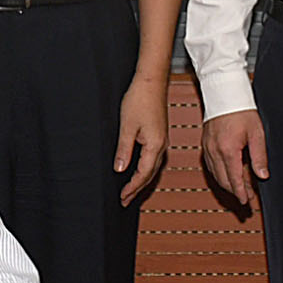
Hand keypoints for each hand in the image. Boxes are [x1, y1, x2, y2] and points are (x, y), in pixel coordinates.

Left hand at [114, 73, 169, 206]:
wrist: (151, 81)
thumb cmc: (140, 99)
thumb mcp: (127, 127)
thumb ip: (124, 150)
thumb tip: (120, 169)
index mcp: (155, 145)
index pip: (143, 174)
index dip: (132, 187)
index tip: (123, 197)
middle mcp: (162, 145)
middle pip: (150, 174)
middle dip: (137, 189)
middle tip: (126, 200)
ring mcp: (162, 140)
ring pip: (152, 167)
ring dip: (142, 180)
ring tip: (130, 189)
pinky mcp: (159, 134)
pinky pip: (153, 158)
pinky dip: (145, 168)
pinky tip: (138, 169)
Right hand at [201, 111, 269, 214]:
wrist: (224, 94)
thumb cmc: (241, 110)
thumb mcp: (256, 133)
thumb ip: (259, 156)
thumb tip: (262, 175)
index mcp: (228, 150)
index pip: (234, 179)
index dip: (241, 193)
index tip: (246, 202)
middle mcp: (215, 151)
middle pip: (224, 180)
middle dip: (235, 192)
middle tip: (246, 199)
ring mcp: (207, 148)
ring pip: (216, 175)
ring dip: (227, 184)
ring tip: (240, 189)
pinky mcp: (205, 144)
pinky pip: (211, 166)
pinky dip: (219, 174)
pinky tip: (227, 175)